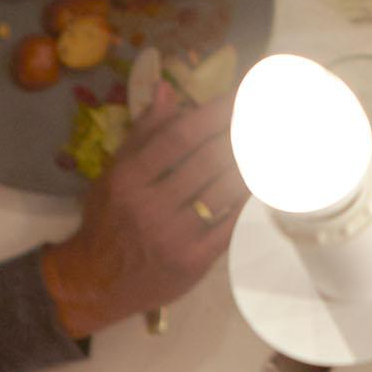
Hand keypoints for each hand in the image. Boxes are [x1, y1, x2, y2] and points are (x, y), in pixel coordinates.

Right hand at [40, 99, 245, 339]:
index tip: (241, 95)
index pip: (180, 137)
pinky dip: (250, 199)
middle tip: (269, 113)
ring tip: (276, 140)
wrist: (96, 282)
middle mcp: (151, 206)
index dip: (215, 113)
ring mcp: (175, 235)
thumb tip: (168, 89)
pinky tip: (267, 180)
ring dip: (255, 162)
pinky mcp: (195, 260)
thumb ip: (144, 132)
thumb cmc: (107, 220)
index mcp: (129, 179)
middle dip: (244, 132)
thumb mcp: (114, 173)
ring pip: (226, 190)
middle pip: (209, 160)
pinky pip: (232, 223)